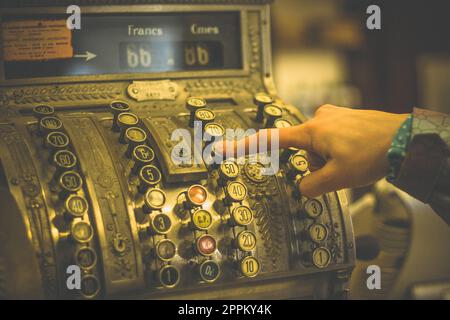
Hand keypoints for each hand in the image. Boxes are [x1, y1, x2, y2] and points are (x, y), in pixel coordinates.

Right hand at [214, 104, 408, 196]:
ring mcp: (332, 117)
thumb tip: (303, 188)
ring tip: (353, 161)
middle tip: (339, 169)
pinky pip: (332, 141)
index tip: (223, 148)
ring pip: (319, 148)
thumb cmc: (374, 152)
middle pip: (302, 151)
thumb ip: (312, 187)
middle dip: (316, 164)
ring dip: (330, 160)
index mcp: (311, 131)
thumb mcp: (338, 178)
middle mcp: (319, 119)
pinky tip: (356, 155)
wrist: (405, 139)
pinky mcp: (344, 119)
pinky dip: (339, 152)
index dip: (244, 146)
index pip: (269, 140)